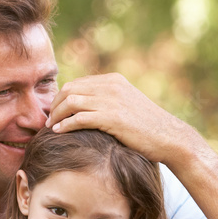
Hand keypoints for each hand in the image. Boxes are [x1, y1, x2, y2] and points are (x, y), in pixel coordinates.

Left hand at [45, 73, 200, 164]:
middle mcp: (111, 86)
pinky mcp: (113, 117)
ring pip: (71, 101)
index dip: (61, 97)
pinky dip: (65, 124)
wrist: (169, 138)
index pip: (77, 83)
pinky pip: (79, 117)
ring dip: (56, 115)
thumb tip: (86, 108)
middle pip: (70, 89)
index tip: (54, 112)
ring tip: (50, 127)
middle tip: (48, 120)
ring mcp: (112, 100)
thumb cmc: (148, 128)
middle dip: (55, 105)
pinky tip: (59, 132)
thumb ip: (108, 101)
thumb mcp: (127, 105)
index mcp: (114, 80)